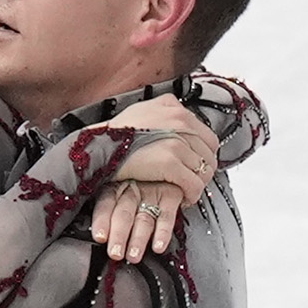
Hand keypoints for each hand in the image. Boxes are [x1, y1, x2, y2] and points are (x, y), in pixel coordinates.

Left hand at [91, 180, 185, 260]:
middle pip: (123, 214)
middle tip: (115, 253)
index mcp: (114, 188)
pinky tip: (158, 246)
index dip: (102, 221)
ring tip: (133, 255)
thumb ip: (108, 215)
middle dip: (119, 235)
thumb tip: (99, 241)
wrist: (165, 171)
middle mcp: (132, 190)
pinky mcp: (171, 196)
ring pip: (143, 219)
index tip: (100, 237)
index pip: (105, 204)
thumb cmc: (134, 191)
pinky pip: (166, 217)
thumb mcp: (117, 196)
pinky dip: (163, 233)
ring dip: (138, 239)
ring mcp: (152, 192)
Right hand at [104, 95, 218, 203]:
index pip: (208, 136)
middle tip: (192, 180)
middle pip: (209, 154)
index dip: (204, 154)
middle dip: (203, 170)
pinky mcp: (170, 163)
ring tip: (187, 191)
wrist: (98, 146)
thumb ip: (165, 109)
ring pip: (204, 170)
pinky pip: (194, 184)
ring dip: (198, 184)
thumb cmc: (114, 132)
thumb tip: (177, 112)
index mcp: (177, 111)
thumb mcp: (142, 109)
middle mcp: (181, 124)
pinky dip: (193, 194)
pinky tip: (185, 199)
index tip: (196, 164)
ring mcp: (177, 143)